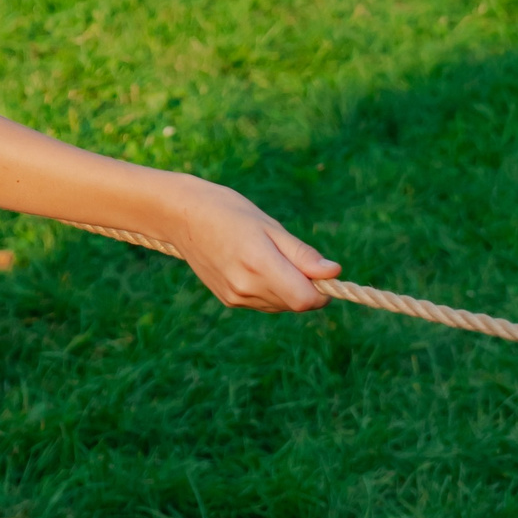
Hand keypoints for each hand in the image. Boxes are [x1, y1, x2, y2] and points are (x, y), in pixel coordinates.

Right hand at [148, 175, 339, 311]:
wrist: (183, 217)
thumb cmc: (230, 212)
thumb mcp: (270, 226)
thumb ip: (302, 254)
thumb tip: (334, 272)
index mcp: (259, 264)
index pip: (305, 299)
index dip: (322, 291)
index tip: (322, 272)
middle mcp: (246, 287)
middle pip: (295, 304)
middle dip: (305, 287)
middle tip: (291, 256)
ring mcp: (235, 296)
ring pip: (280, 305)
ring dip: (288, 289)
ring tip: (269, 257)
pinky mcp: (228, 300)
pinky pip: (263, 303)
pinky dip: (270, 290)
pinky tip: (255, 266)